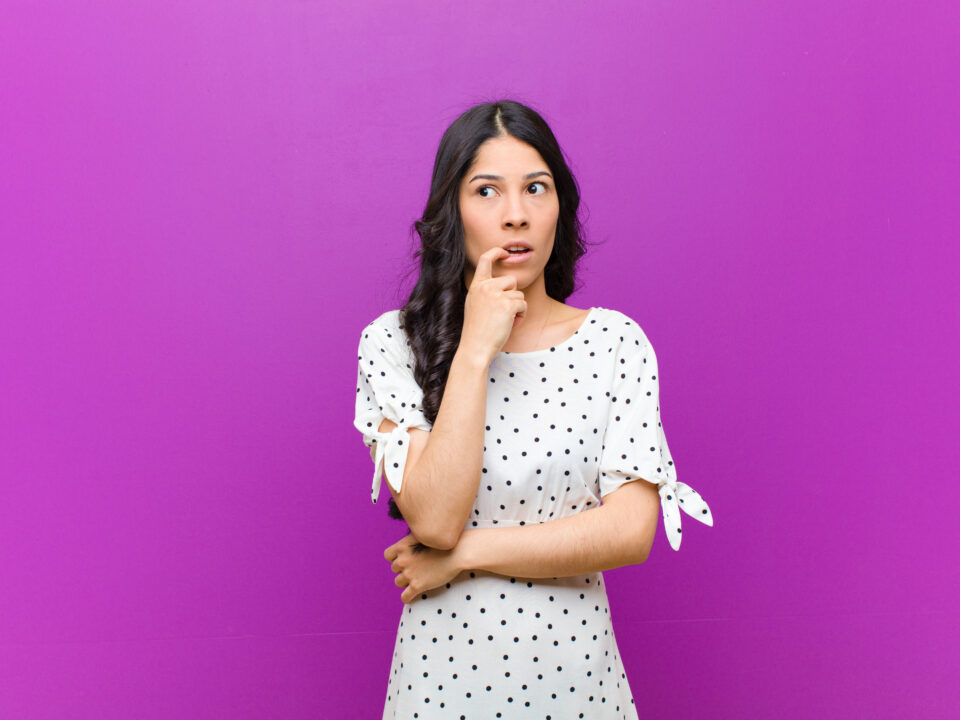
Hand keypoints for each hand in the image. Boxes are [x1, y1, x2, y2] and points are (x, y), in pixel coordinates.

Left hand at [384, 532, 463, 603]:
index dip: (396, 557)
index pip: (388, 555)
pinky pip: (405, 597)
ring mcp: (409, 574)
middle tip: (417, 568)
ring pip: (398, 582)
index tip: (406, 558)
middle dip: (403, 569)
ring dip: (406, 582)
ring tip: (418, 579)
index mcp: (402, 546)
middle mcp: (402, 560)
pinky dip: (407, 597)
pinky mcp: (417, 586)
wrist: (458, 551)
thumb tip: (410, 546)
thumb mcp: (424, 535)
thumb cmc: (444, 541)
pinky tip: (412, 595)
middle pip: (394, 569)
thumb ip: (412, 541)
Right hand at [461, 246, 527, 361]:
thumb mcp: (475, 305)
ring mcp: (495, 294)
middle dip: (513, 296)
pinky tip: (511, 324)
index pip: (485, 260)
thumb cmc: (477, 332)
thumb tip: (507, 286)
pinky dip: (521, 315)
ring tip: (506, 321)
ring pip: (519, 294)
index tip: (504, 253)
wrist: (475, 348)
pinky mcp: (507, 304)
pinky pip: (523, 305)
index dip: (497, 252)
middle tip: (504, 313)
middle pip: (511, 281)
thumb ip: (486, 292)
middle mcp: (485, 287)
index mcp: (476, 286)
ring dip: (518, 308)